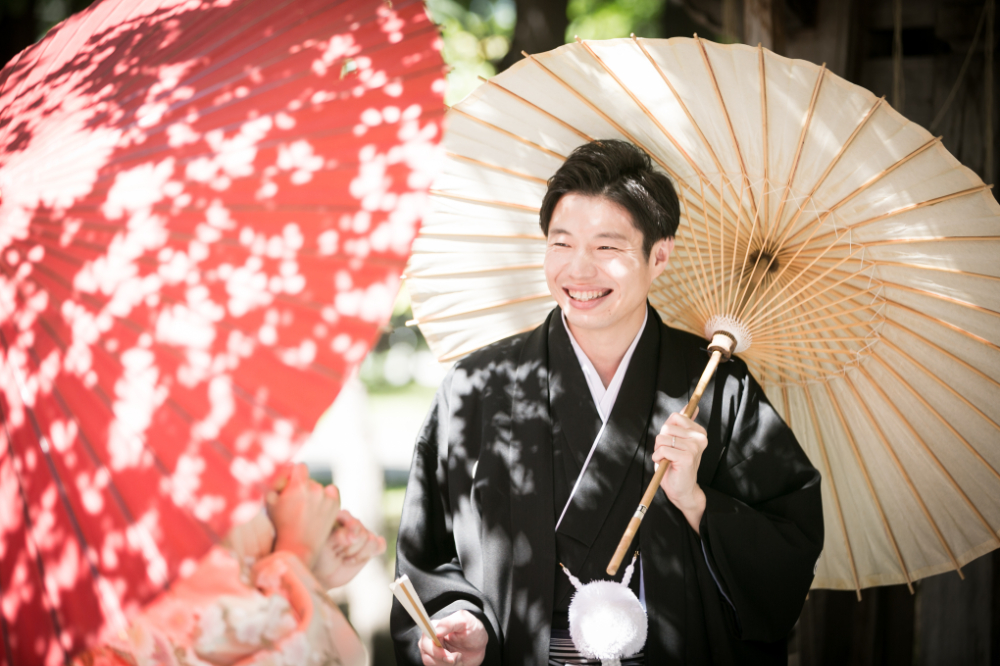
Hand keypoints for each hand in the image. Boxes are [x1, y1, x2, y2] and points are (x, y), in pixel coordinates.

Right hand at [266, 463, 340, 567]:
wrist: (298, 547)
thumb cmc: (281, 525)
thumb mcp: (271, 504)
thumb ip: (270, 484)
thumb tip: (265, 473)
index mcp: (298, 485)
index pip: (300, 466)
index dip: (294, 475)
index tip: (290, 484)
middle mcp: (315, 488)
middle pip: (309, 479)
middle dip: (302, 487)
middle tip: (296, 503)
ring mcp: (326, 497)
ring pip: (319, 487)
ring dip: (313, 494)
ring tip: (305, 510)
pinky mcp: (335, 504)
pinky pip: (331, 491)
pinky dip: (327, 496)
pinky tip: (318, 506)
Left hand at [313, 509, 386, 588]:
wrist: (323, 574)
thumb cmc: (318, 556)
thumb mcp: (322, 546)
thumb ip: (336, 537)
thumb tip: (353, 536)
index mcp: (338, 517)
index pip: (350, 517)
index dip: (350, 528)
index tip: (347, 540)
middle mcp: (352, 523)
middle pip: (363, 534)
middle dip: (349, 549)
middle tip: (337, 554)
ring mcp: (363, 534)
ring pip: (372, 542)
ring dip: (357, 555)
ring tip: (343, 558)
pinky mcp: (371, 546)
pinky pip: (380, 545)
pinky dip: (370, 553)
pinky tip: (356, 559)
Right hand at [419, 610, 487, 665]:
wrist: (477, 646)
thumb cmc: (472, 630)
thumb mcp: (465, 621)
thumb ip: (450, 623)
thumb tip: (436, 632)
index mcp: (433, 627)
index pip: (426, 639)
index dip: (436, 650)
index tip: (450, 657)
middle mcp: (428, 640)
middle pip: (427, 654)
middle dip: (444, 659)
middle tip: (458, 656)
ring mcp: (430, 652)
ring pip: (431, 663)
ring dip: (448, 664)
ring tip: (459, 657)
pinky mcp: (434, 662)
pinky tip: (456, 662)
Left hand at [652, 408, 707, 533]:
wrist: (681, 489)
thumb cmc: (676, 464)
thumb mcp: (678, 440)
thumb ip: (683, 423)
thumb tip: (690, 406)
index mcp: (699, 431)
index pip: (675, 417)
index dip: (667, 430)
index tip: (672, 442)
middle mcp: (699, 438)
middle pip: (667, 427)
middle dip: (661, 441)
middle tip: (668, 453)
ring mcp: (694, 447)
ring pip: (662, 438)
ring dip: (659, 450)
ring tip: (667, 459)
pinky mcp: (687, 457)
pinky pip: (662, 450)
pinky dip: (658, 457)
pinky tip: (666, 464)